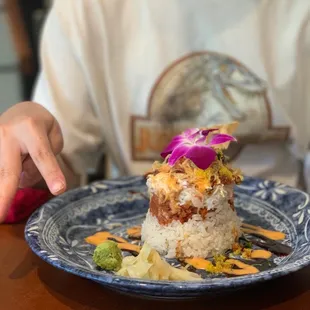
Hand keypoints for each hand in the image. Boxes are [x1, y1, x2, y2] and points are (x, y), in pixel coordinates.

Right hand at [0, 101, 65, 221]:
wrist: (22, 111)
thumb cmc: (42, 126)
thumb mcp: (53, 136)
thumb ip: (44, 158)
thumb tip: (22, 181)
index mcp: (30, 128)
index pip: (42, 155)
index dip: (50, 173)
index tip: (58, 189)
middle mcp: (6, 134)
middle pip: (8, 170)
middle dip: (4, 195)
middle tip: (0, 217)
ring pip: (3, 174)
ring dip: (11, 182)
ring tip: (25, 160)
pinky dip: (6, 180)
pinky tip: (22, 163)